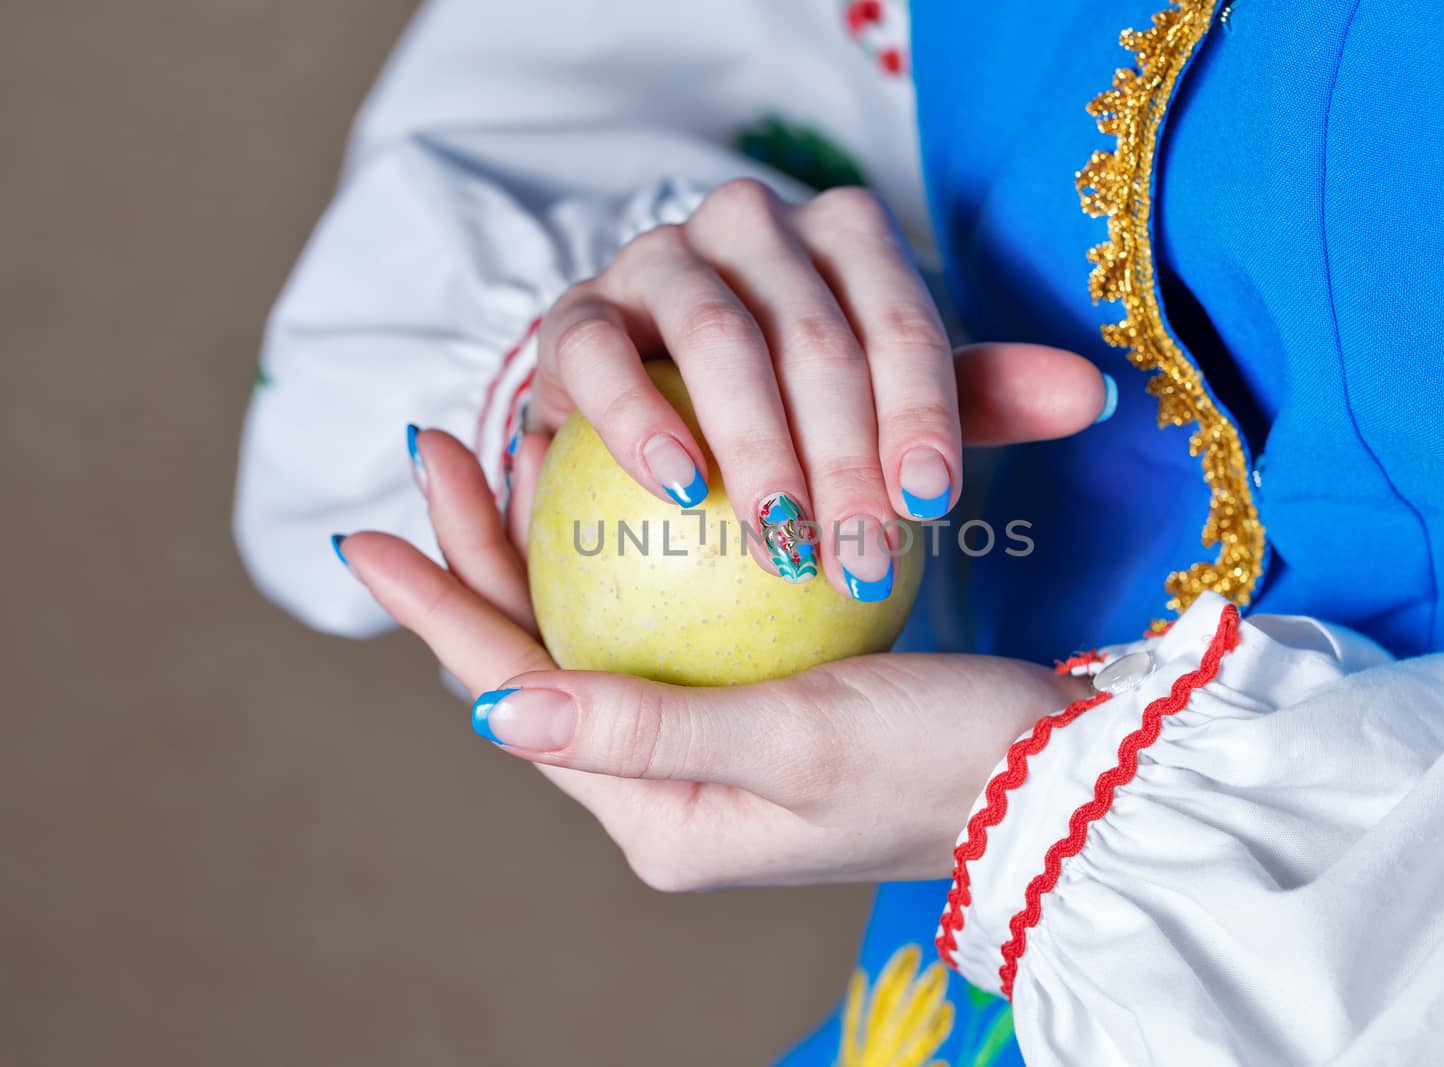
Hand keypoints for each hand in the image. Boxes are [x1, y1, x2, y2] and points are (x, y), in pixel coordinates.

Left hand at [338, 430, 1090, 887]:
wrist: (1050, 781)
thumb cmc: (936, 762)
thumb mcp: (793, 742)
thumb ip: (644, 729)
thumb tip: (494, 714)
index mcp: (656, 817)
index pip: (512, 695)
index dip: (437, 610)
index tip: (367, 528)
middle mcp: (666, 787)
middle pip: (536, 660)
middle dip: (476, 561)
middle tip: (443, 449)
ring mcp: (710, 742)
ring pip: (593, 632)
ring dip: (544, 547)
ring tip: (508, 453)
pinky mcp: (756, 703)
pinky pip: (659, 622)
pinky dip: (625, 556)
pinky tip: (617, 487)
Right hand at [527, 178, 1111, 597]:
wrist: (650, 412)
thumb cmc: (786, 417)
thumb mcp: (884, 407)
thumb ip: (971, 400)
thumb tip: (1095, 398)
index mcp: (842, 236)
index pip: (901, 316)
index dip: (923, 408)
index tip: (933, 504)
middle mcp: (753, 226)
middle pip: (815, 332)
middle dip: (846, 454)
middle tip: (862, 558)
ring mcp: (659, 260)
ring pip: (717, 334)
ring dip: (756, 445)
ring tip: (783, 540)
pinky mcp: (577, 315)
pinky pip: (602, 355)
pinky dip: (640, 420)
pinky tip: (681, 491)